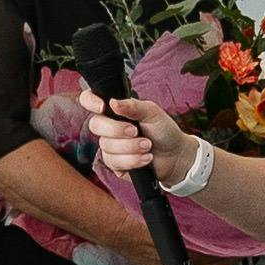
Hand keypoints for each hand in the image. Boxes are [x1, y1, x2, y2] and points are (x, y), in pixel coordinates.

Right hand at [75, 84, 190, 182]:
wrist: (176, 155)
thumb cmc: (163, 131)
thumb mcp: (152, 113)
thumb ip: (133, 105)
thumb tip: (113, 102)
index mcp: (114, 110)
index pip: (89, 100)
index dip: (90, 101)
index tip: (103, 107)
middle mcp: (109, 127)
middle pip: (95, 125)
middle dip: (117, 130)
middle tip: (136, 131)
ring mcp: (110, 146)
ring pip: (106, 146)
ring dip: (131, 147)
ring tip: (148, 146)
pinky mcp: (115, 164)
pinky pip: (114, 162)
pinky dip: (133, 160)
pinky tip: (146, 159)